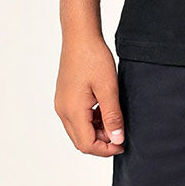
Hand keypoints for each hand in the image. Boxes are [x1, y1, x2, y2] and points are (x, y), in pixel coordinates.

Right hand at [54, 33, 125, 156]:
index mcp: (73, 110)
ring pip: (78, 130)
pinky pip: (76, 118)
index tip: (122, 144)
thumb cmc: (93, 57)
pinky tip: (103, 111)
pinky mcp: (64, 97)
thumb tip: (116, 139)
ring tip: (114, 121)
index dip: (105, 149)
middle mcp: (63, 110)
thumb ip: (112, 116)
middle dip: (101, 143)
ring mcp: (62, 103)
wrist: (80, 36)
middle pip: (80, 140)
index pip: (87, 144)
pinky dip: (90, 121)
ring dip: (96, 132)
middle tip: (120, 135)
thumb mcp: (109, 88)